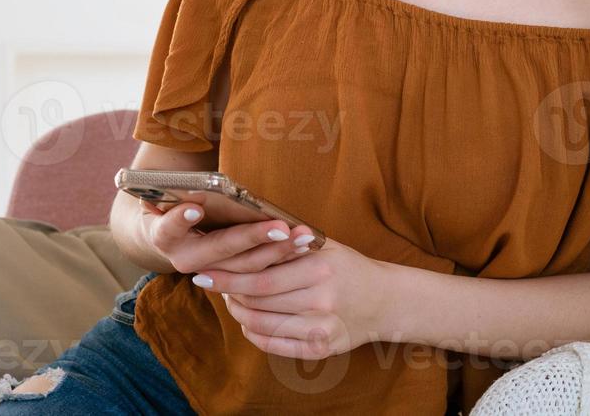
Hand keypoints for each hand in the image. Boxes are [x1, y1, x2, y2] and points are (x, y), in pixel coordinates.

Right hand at [139, 197, 317, 275]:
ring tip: (301, 236)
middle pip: (223, 249)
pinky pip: (258, 272)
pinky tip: (302, 247)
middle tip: (281, 227)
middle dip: (255, 237)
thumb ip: (181, 193)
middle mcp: (185, 259)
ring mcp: (208, 273)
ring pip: (246, 266)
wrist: (171, 238)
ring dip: (277, 250)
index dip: (181, 219)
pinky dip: (280, 256)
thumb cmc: (174, 208)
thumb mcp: (170, 199)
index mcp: (165, 236)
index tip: (195, 208)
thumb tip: (192, 185)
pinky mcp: (230, 279)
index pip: (170, 227)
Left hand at [190, 237, 393, 358]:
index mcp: (320, 270)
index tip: (204, 271)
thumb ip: (286, 244)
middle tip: (208, 282)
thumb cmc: (347, 267)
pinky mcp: (322, 350)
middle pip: (258, 301)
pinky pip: (277, 346)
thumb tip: (241, 238)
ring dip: (239, 313)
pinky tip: (248, 321)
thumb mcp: (323, 247)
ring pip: (263, 324)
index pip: (261, 276)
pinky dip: (255, 334)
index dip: (228, 276)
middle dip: (228, 292)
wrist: (385, 301)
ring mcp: (322, 329)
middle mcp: (321, 301)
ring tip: (230, 299)